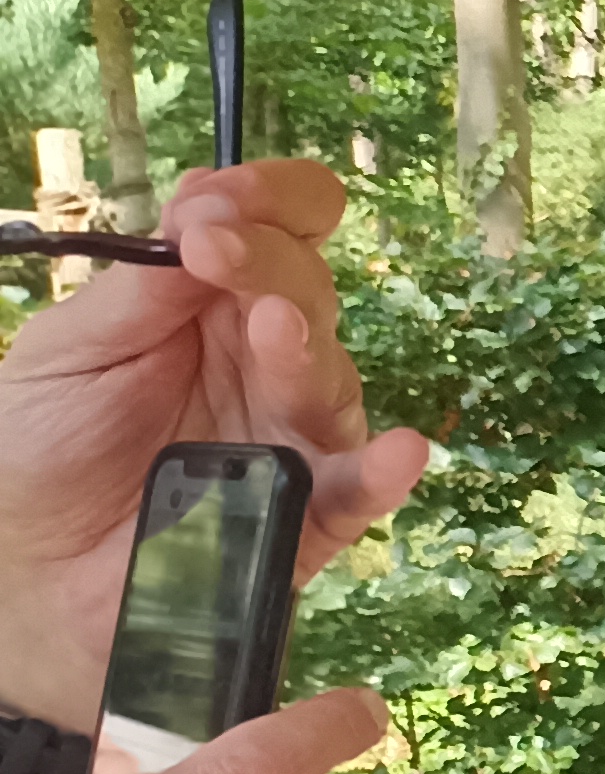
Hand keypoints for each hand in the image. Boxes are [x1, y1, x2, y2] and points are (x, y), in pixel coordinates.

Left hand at [0, 161, 431, 724]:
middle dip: (271, 262)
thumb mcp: (67, 350)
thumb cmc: (39, 449)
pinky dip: (385, 473)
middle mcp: (265, 361)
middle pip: (309, 291)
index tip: (218, 206)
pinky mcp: (303, 518)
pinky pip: (357, 493)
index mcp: (211, 305)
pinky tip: (398, 451)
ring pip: (331, 380)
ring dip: (308, 349)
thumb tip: (206, 215)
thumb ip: (138, 289)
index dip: (267, 202)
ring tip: (275, 329)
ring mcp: (290, 437)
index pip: (276, 231)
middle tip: (216, 251)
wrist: (23, 571)